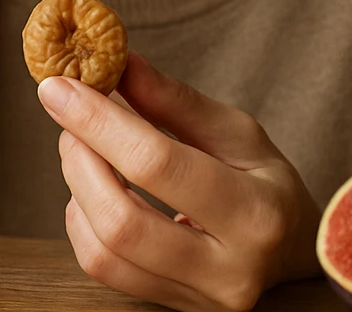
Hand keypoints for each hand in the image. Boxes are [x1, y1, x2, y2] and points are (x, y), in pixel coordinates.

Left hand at [37, 51, 321, 311]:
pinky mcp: (170, 308)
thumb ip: (176, 102)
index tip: (59, 87)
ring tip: (81, 148)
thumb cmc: (263, 181)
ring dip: (75, 189)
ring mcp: (199, 300)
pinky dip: (82, 223)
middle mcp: (230, 271)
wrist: (292, 251)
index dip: (99, 122)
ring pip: (104, 253)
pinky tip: (94, 191)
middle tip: (69, 118)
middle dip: (80, 159)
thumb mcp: (236, 132)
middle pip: (122, 220)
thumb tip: (121, 64)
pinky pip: (103, 270)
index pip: (158, 164)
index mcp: (256, 213)